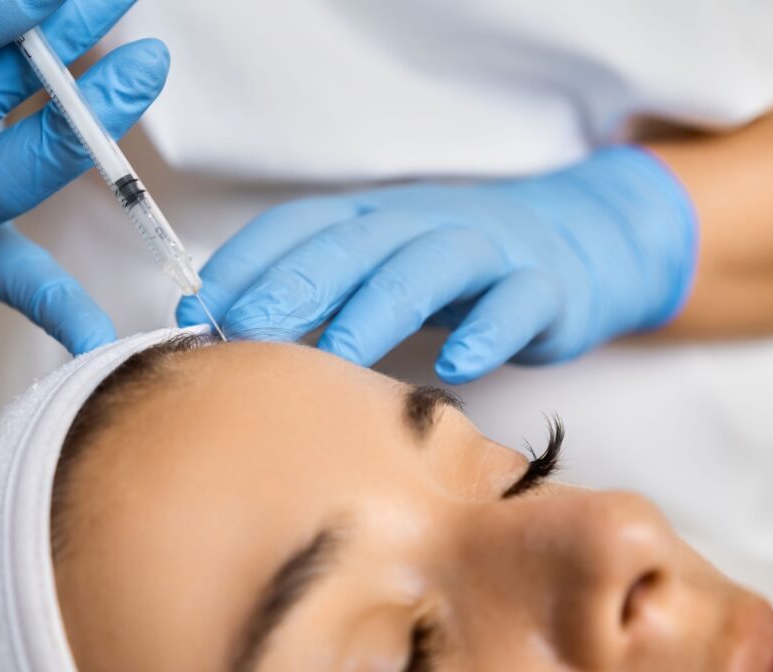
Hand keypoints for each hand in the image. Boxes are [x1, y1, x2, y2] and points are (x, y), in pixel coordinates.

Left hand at [178, 147, 696, 381]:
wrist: (572, 245)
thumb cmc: (450, 267)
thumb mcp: (378, 263)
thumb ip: (311, 288)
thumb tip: (220, 322)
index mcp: (372, 216)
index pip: (298, 225)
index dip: (247, 263)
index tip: (201, 312)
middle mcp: (421, 222)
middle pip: (354, 244)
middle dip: (296, 286)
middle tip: (249, 335)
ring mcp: (486, 249)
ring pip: (428, 268)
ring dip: (379, 309)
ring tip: (339, 355)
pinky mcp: (543, 288)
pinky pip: (517, 303)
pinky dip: (488, 330)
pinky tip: (458, 366)